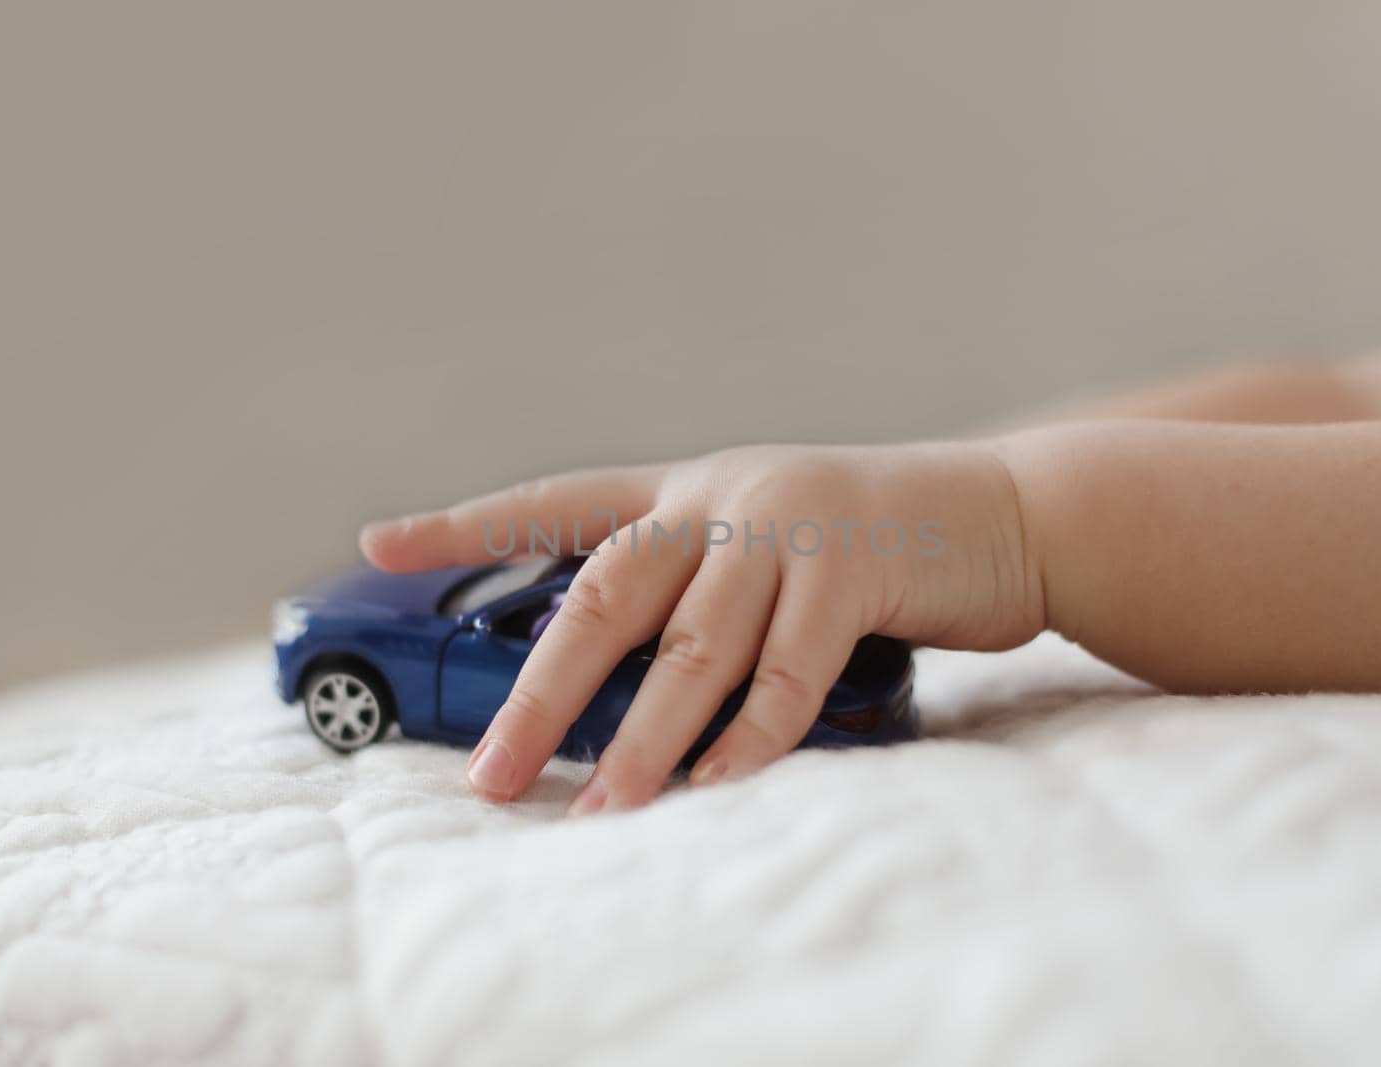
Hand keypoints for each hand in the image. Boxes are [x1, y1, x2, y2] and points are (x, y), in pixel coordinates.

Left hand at [360, 441, 1041, 812]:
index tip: (380, 541)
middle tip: (494, 776)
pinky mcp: (854, 569)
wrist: (1000, 513)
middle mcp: (722, 497)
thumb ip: (696, 594)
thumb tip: (615, 692)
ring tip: (600, 814)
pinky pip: (786, 676)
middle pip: (605, 598)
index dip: (466, 524)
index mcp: (687, 487)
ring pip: (692, 650)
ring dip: (643, 743)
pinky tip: (714, 789)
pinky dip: (748, 740)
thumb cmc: (866, 547)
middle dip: (544, 697)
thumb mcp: (766, 547)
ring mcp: (788, 528)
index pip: (557, 503)